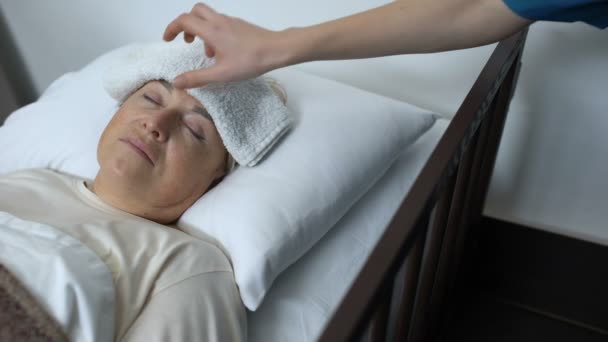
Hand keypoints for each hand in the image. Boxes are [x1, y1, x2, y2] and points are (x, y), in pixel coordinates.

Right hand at [163, 3, 283, 87]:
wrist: (277, 49)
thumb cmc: (249, 61)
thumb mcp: (221, 74)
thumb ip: (197, 78)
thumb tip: (176, 82)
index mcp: (211, 30)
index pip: (184, 21)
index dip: (172, 28)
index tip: (168, 40)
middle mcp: (219, 21)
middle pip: (195, 11)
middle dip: (186, 24)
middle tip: (187, 42)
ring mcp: (231, 21)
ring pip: (209, 17)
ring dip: (202, 30)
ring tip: (208, 54)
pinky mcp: (240, 25)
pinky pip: (221, 23)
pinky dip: (215, 33)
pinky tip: (224, 53)